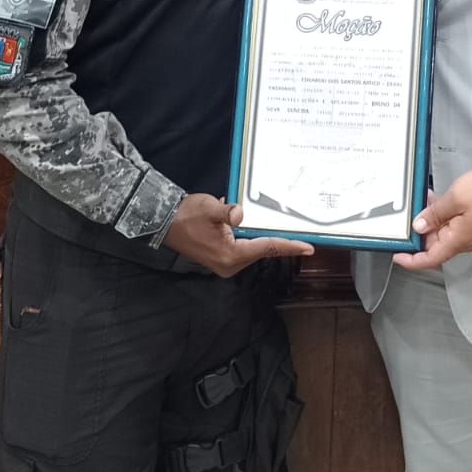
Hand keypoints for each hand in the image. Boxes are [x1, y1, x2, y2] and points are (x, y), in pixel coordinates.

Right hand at [162, 193, 313, 276]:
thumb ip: (227, 212)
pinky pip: (242, 246)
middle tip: (302, 235)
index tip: (309, 248)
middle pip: (262, 249)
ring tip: (283, 228)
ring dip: (263, 237)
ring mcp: (224, 262)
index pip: (267, 248)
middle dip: (280, 241)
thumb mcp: (209, 208)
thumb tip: (241, 214)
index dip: (289, 246)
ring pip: (252, 248)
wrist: (163, 222)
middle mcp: (230, 263)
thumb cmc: (186, 215)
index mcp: (230, 255)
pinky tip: (257, 226)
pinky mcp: (220, 257)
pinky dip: (250, 237)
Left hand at [392, 168, 471, 270]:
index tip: (397, 255)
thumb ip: (433, 214)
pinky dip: (439, 213)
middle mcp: (463, 240)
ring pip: (441, 230)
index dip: (412, 260)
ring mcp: (468, 231)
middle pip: (434, 244)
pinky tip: (432, 199)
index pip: (430, 259)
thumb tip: (419, 227)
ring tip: (418, 203)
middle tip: (404, 220)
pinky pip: (451, 221)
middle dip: (418, 233)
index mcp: (457, 241)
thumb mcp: (454, 199)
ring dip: (428, 219)